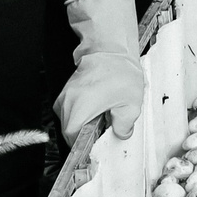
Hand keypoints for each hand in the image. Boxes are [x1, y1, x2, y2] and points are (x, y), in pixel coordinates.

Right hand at [59, 0, 143, 145]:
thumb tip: (121, 134)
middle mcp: (67, 103)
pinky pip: (70, 110)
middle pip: (69, 130)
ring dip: (83, 124)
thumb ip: (124, 125)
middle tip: (101, 133)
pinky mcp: (67, 91)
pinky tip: (96, 110)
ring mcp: (65, 96)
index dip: (83, 145)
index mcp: (79, 109)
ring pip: (69, 120)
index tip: (95, 147)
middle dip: (84, 136)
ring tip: (101, 119)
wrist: (110, 50)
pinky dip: (80, 114)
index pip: (72, 138)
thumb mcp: (130, 104)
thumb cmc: (119, 73)